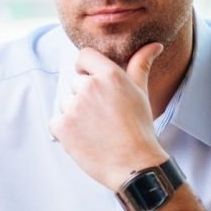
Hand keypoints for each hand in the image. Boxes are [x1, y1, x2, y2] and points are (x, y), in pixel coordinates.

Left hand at [49, 43, 168, 190]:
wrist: (134, 165)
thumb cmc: (139, 128)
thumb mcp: (141, 93)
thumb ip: (140, 65)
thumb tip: (154, 45)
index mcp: (110, 75)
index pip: (84, 55)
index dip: (85, 67)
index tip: (91, 79)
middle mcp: (89, 87)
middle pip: (76, 82)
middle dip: (85, 97)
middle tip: (103, 116)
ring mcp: (73, 106)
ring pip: (66, 102)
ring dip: (76, 114)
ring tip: (97, 129)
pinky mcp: (61, 126)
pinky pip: (56, 121)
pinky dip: (66, 130)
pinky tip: (85, 138)